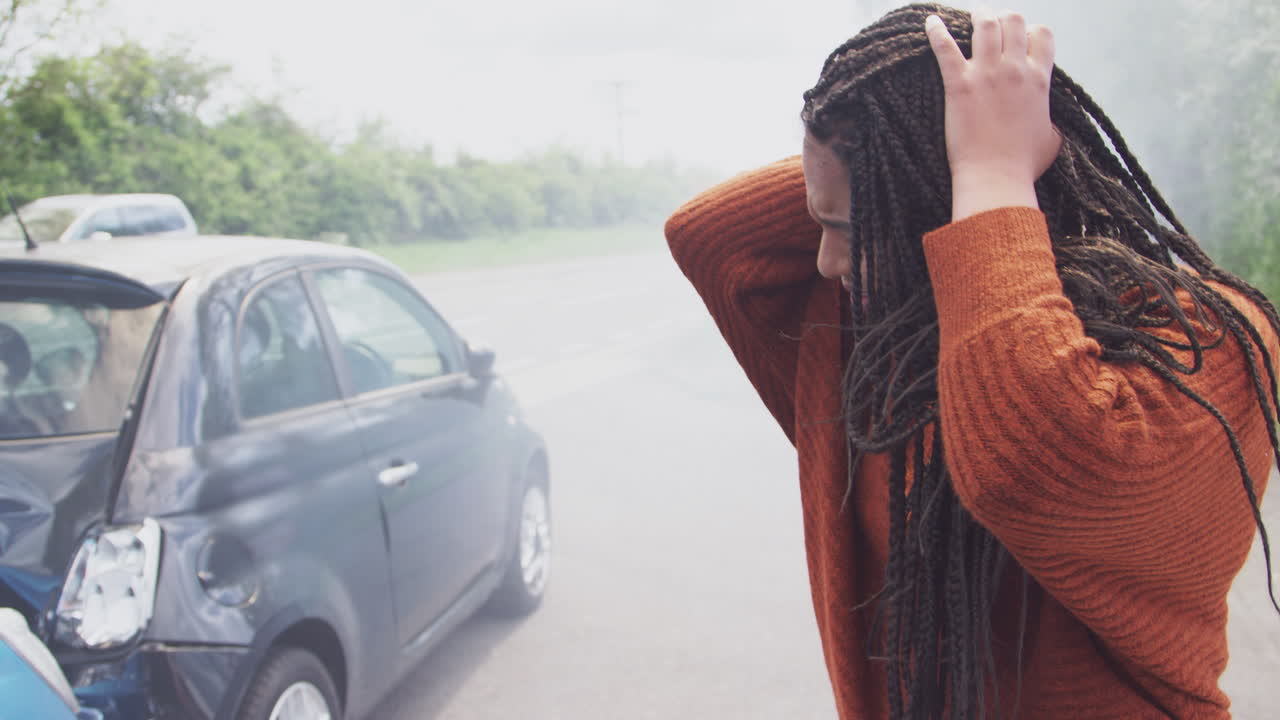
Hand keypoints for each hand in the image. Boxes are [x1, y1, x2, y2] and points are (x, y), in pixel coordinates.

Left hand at [925, 8, 1060, 220]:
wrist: (995, 179)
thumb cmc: (1023, 166)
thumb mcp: (1052, 140)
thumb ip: (1053, 122)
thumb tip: (1051, 124)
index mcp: (1039, 80)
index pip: (1043, 35)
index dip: (1031, 31)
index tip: (1021, 38)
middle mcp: (1015, 71)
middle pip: (1014, 21)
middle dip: (1004, 17)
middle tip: (993, 23)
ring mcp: (986, 75)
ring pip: (985, 26)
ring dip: (979, 15)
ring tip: (973, 15)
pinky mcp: (959, 85)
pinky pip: (945, 48)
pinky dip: (936, 31)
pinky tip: (930, 21)